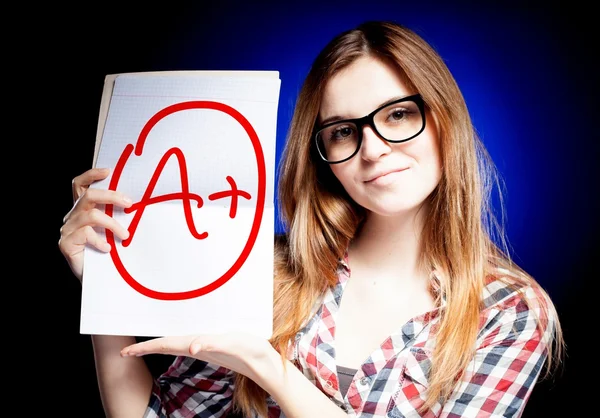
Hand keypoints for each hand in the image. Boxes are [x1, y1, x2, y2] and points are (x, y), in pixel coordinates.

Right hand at [58, 167, 131, 281]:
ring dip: (112, 224)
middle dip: (111, 196)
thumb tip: (138, 202)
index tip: (109, 171)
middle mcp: (73, 216)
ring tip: (125, 236)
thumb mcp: (114, 229)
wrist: (97, 278)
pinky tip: (108, 248)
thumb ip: (117, 215)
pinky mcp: (66, 243)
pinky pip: (86, 234)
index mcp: (83, 209)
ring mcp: (67, 229)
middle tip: (129, 203)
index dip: (91, 175)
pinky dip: (100, 240)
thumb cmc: (108, 252)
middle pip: (88, 196)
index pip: (81, 185)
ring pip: (92, 216)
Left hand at [121, 333, 280, 384]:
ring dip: (160, 345)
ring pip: (176, 345)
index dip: (146, 347)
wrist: (263, 363)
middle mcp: (198, 346)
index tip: (127, 352)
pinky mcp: (214, 346)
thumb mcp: (230, 344)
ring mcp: (205, 347)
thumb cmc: (249, 351)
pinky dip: (178, 343)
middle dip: (146, 348)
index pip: (165, 345)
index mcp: (198, 344)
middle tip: (127, 352)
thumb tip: (193, 346)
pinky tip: (178, 343)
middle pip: (166, 346)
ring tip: (145, 347)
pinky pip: (191, 343)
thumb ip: (211, 344)